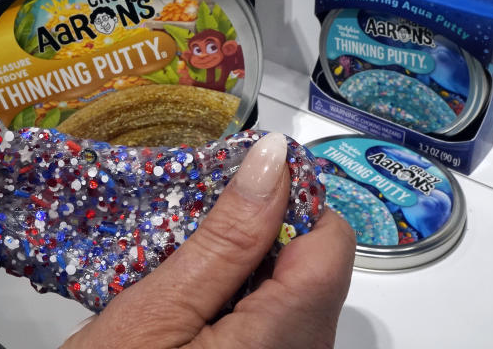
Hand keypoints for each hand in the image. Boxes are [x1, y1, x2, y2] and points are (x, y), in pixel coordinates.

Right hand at [63, 133, 355, 348]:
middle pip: (314, 261)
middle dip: (258, 231)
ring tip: (184, 269)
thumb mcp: (161, 307)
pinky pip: (275, 314)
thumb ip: (226, 235)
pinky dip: (238, 293)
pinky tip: (192, 300)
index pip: (331, 239)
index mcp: (288, 340)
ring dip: (243, 262)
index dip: (290, 197)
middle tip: (192, 232)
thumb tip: (272, 161)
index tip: (237, 184)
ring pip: (293, 284)